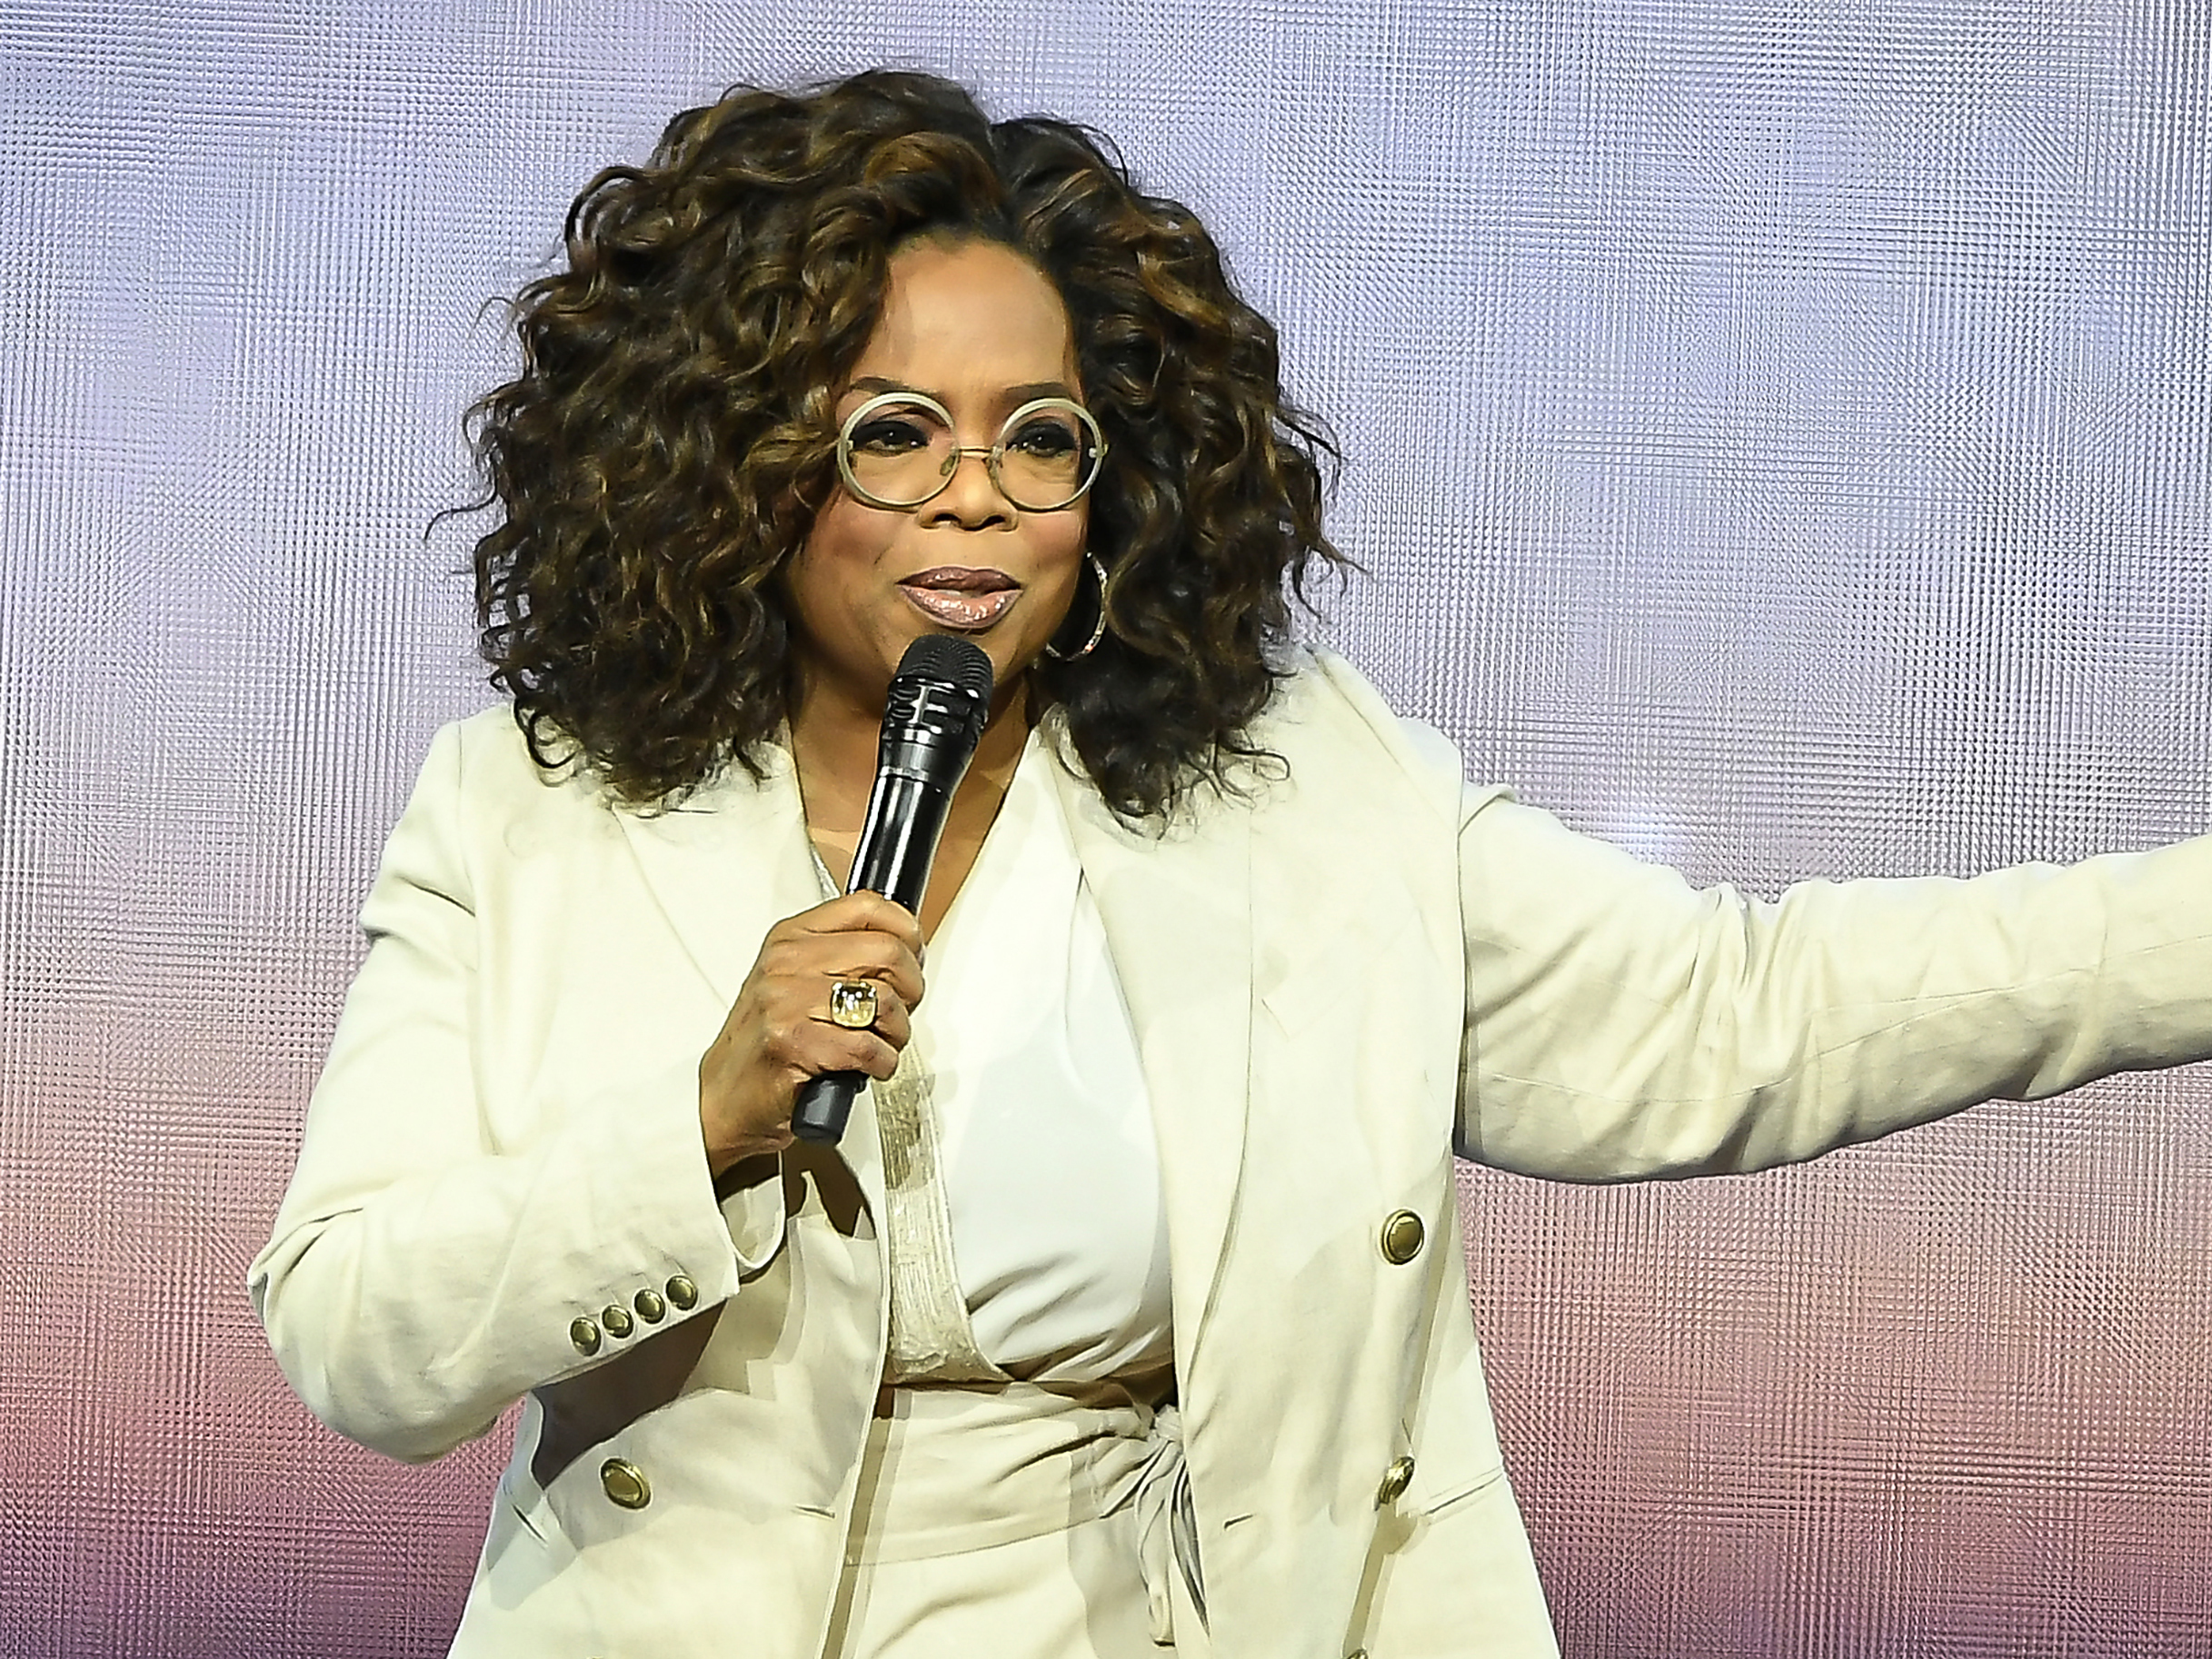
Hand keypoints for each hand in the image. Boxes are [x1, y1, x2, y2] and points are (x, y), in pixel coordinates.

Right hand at [697, 891, 924, 1175]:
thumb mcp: (798, 982)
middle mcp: (786, 963)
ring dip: (897, 1032)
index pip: (867, 906)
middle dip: (910, 989)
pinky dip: (882, 1062)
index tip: (912, 955)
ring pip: (883, 1000)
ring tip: (880, 1042)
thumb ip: (844, 956)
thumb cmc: (767, 1042)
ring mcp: (786, 1001)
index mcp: (791, 938)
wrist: (727, 1097)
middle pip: (887, 952)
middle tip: (899, 1010)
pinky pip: (868, 1046)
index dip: (906, 933)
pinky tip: (867, 1066)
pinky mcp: (792, 1043)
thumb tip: (905, 945)